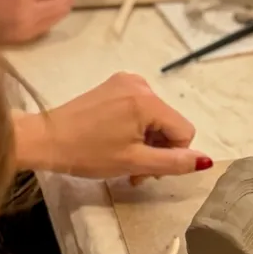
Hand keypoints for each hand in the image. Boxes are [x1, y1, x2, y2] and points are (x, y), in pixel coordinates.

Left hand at [15, 73, 210, 178]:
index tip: (147, 172)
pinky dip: (134, 127)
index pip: (184, 131)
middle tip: (134, 171)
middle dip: (158, 149)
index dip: (172, 156)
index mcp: (148, 101)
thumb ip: (173, 162)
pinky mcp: (112, 85)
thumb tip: (207, 161)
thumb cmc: (87, 153)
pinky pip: (138, 108)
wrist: (45, 138)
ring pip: (154, 117)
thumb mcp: (134, 162)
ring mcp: (125, 81)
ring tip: (123, 159)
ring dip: (146, 141)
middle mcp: (141, 84)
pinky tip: (115, 141)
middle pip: (169, 123)